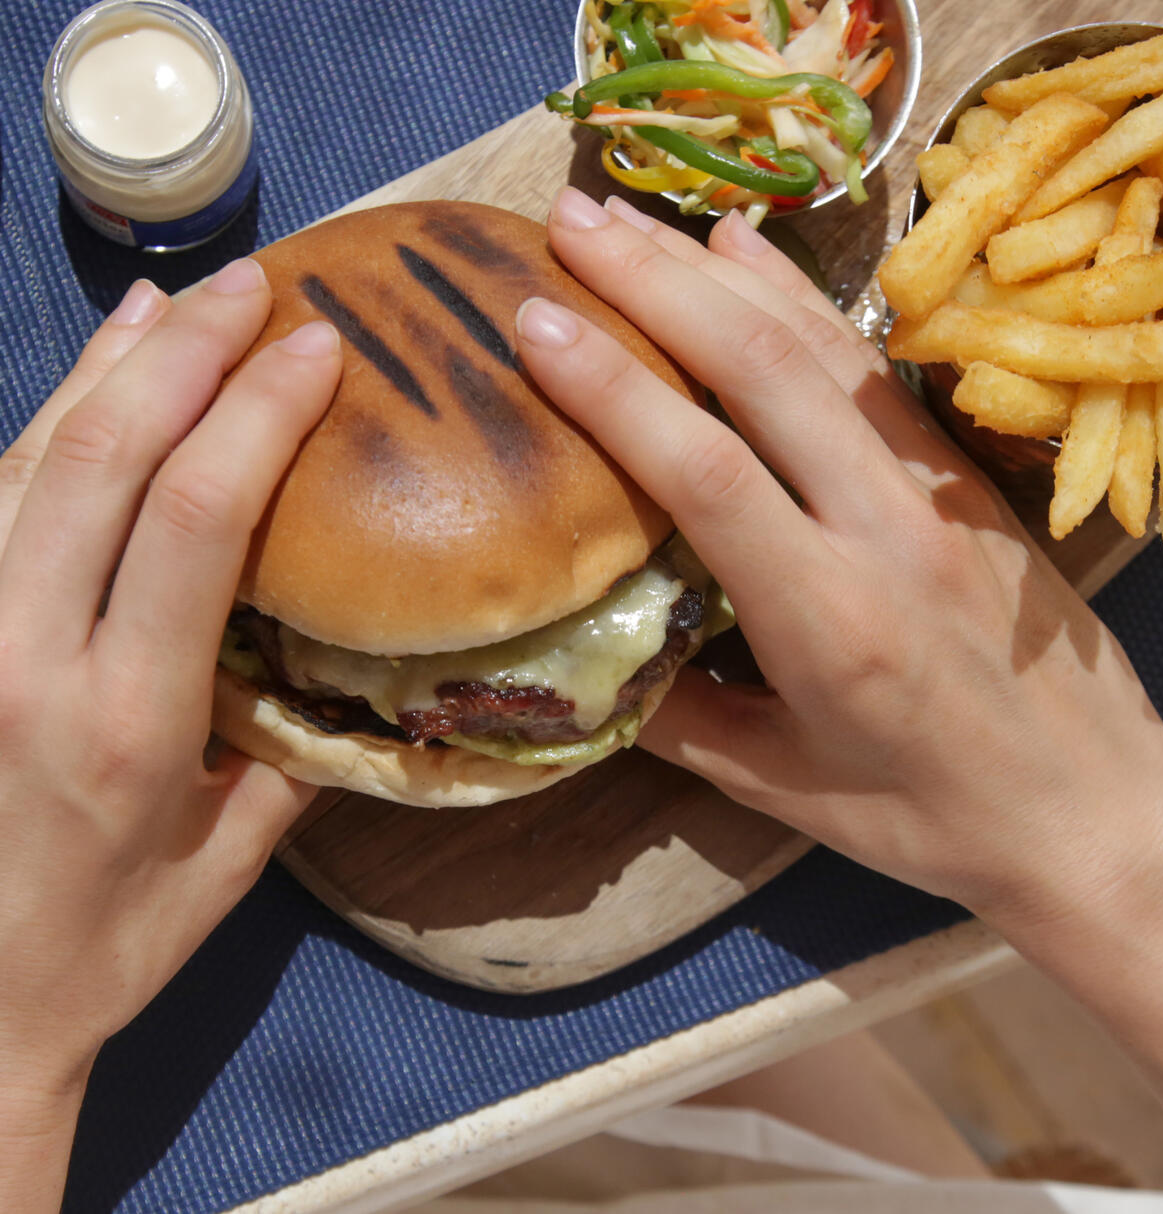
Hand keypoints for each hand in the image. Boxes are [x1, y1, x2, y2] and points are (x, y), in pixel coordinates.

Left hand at [0, 261, 340, 1208]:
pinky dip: (43, 424)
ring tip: (176, 304)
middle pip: (103, 461)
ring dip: (108, 370)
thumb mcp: (228, 863)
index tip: (317, 350)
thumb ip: (286, 753)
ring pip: (27, 462)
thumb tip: (341, 658)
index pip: (195, 521)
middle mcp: (25, 660)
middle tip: (257, 289)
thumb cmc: (108, 946)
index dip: (258, 413)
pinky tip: (90, 381)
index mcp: (128, 721)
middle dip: (188, 357)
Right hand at [514, 188, 1162, 931]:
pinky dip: (801, 301)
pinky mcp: (963, 476)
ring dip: (720, 274)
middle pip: (764, 374)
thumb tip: (582, 658)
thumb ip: (677, 718)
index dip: (616, 389)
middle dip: (655, 286)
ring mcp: (935, 491)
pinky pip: (871, 369)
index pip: (707, 475)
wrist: (1092, 809)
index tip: (534, 322)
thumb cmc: (928, 815)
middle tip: (566, 223)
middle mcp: (885, 531)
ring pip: (820, 352)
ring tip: (631, 219)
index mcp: (827, 620)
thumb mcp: (782, 791)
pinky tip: (747, 256)